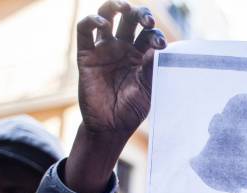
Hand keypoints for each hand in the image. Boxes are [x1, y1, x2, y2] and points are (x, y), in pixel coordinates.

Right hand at [77, 0, 165, 139]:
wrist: (110, 127)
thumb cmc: (132, 110)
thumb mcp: (148, 90)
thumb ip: (152, 69)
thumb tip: (160, 48)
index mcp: (140, 55)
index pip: (148, 35)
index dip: (155, 34)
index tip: (161, 44)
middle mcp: (122, 48)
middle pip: (130, 20)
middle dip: (140, 14)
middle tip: (147, 20)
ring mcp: (104, 50)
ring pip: (107, 18)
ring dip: (115, 7)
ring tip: (123, 7)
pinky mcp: (87, 56)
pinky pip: (85, 32)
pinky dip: (91, 21)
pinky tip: (102, 22)